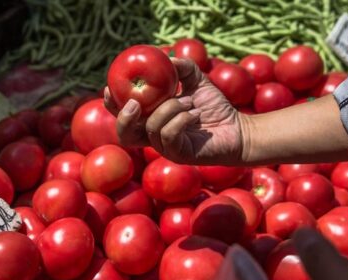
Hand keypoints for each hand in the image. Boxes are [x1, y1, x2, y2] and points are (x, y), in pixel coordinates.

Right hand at [104, 58, 243, 164]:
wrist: (237, 129)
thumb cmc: (215, 107)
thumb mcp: (196, 81)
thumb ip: (180, 68)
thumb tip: (165, 56)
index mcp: (151, 120)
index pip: (123, 116)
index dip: (111, 104)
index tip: (109, 87)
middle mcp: (155, 137)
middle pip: (125, 135)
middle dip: (124, 118)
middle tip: (134, 102)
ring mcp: (166, 148)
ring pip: (151, 128)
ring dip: (169, 108)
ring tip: (189, 101)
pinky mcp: (179, 154)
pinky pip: (168, 135)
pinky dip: (181, 119)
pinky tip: (195, 113)